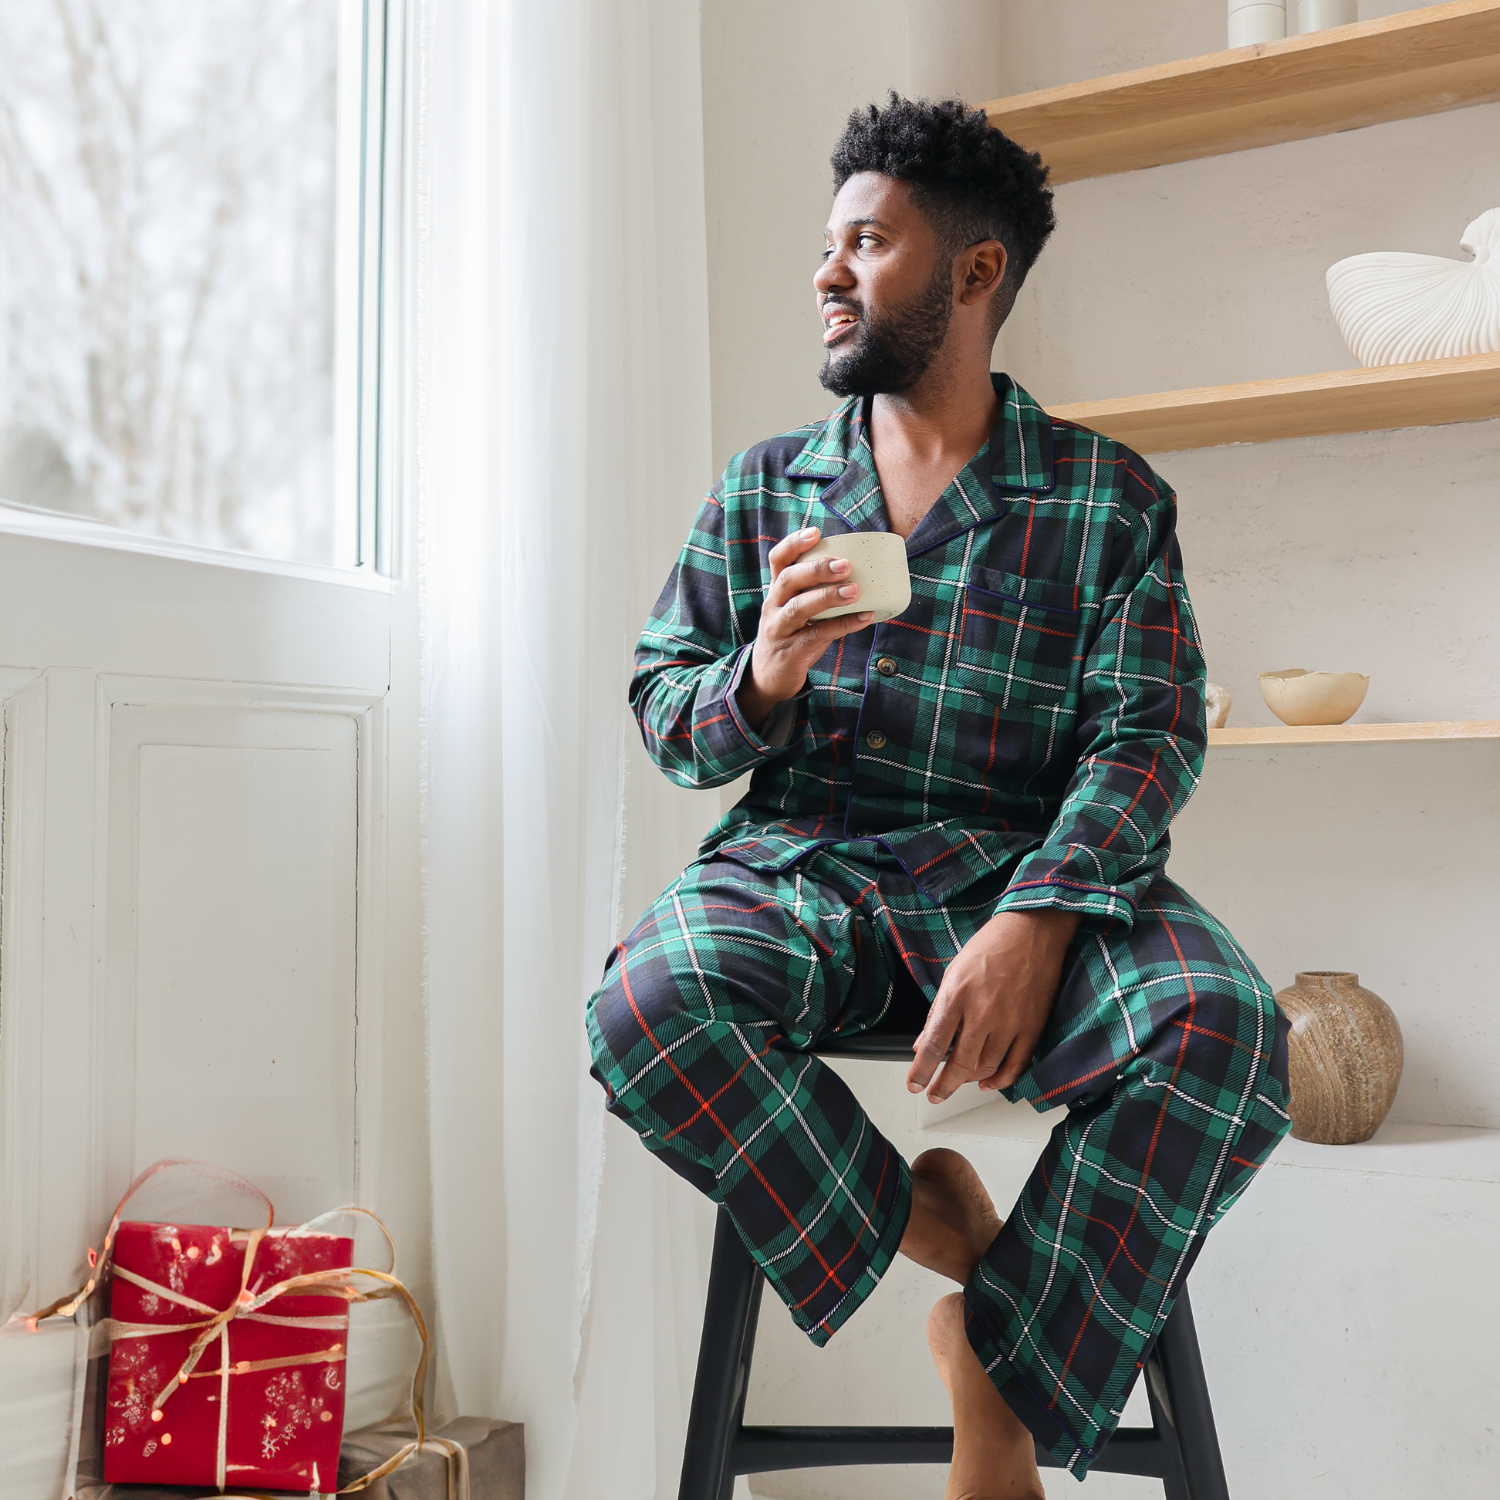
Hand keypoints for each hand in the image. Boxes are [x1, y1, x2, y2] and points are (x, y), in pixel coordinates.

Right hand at [736, 526, 875, 731]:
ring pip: (799, 608)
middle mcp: (773, 607)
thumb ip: (816, 593)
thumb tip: (862, 575)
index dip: (793, 544)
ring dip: (828, 597)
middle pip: (788, 580)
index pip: (778, 561)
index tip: (815, 532)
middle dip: (816, 569)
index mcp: (776, 592)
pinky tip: (865, 618)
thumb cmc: (791, 637)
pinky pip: (817, 635)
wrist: (767, 679)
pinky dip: (843, 625)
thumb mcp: (795, 611)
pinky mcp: (790, 652)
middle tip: (845, 565)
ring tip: (855, 590)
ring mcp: (779, 630)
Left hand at [907, 909, 1081, 1102]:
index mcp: (957, 995)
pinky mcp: (1033, 1026)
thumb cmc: (991, 946)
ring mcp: (1010, 1022)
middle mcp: (983, 1012)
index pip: (934, 1044)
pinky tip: (988, 1082)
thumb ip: (939, 1011)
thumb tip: (924, 1043)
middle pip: (960, 1063)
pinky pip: (1016, 1065)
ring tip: (959, 1082)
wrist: (1032, 931)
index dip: (922, 1070)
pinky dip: (1000, 1080)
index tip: (914, 1085)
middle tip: (935, 1094)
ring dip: (969, 1081)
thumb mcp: (954, 972)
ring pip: (986, 1067)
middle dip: (943, 1085)